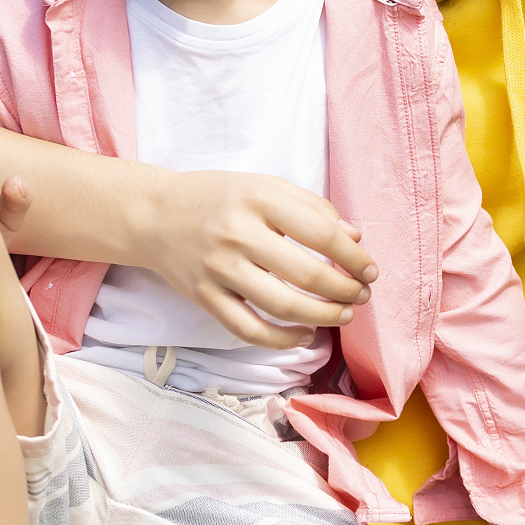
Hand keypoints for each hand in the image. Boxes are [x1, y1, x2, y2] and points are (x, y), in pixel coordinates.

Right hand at [139, 170, 379, 350]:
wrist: (153, 215)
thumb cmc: (220, 197)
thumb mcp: (266, 186)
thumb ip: (313, 207)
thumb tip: (355, 238)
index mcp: (260, 199)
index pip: (323, 234)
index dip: (354, 257)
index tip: (371, 269)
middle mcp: (238, 234)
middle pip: (307, 274)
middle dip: (346, 290)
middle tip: (363, 295)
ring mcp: (218, 269)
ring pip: (282, 306)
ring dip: (323, 316)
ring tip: (345, 315)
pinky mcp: (204, 297)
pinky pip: (248, 329)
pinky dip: (281, 339)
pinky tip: (305, 335)